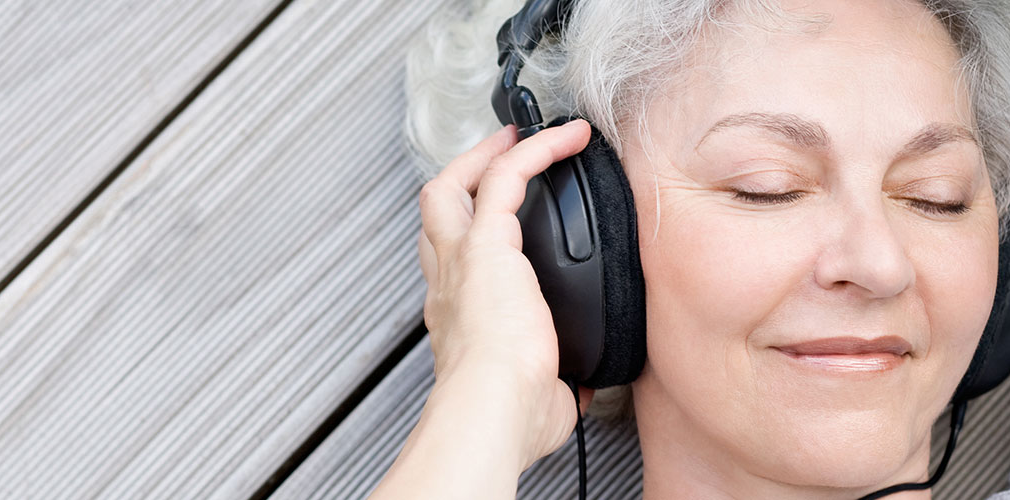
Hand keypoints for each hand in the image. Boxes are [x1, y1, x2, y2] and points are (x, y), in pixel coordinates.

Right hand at [416, 120, 595, 465]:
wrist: (491, 409)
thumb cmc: (507, 416)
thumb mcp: (540, 400)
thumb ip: (555, 386)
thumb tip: (572, 388)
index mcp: (460, 321)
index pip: (455, 266)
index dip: (470, 238)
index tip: (500, 226)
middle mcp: (450, 284)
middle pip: (437, 212)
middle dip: (462, 179)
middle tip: (495, 157)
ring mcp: (461, 260)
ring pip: (453, 186)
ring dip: (486, 155)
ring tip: (520, 134)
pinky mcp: (486, 243)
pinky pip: (506, 176)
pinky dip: (535, 150)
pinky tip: (565, 139)